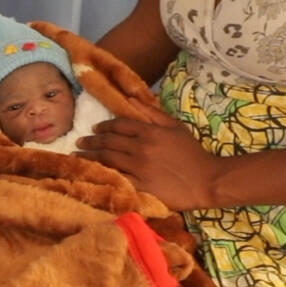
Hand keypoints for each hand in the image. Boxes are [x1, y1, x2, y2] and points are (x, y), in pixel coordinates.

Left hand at [78, 116, 220, 210]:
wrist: (208, 180)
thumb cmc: (193, 153)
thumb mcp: (176, 127)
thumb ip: (153, 113)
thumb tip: (132, 100)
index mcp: (149, 132)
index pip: (119, 125)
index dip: (104, 126)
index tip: (95, 128)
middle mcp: (141, 148)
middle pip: (109, 141)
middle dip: (91, 141)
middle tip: (79, 142)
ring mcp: (139, 168)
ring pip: (108, 159)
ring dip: (90, 156)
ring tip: (77, 156)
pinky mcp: (141, 186)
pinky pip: (116, 178)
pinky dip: (102, 174)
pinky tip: (92, 173)